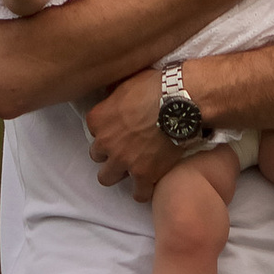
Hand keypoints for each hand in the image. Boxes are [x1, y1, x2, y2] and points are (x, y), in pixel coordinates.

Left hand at [85, 66, 170, 199]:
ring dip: (118, 174)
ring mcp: (123, 161)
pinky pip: (138, 193)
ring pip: (107, 178)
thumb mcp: (127, 80)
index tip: (117, 129)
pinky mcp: (144, 174)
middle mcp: (106, 142)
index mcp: (98, 119)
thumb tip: (111, 93)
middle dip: (109, 153)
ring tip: (132, 169)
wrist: (180, 102)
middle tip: (124, 149)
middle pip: (97, 156)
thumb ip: (114, 92)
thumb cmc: (156, 86)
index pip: (93, 130)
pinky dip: (143, 190)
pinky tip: (148, 185)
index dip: (106, 130)